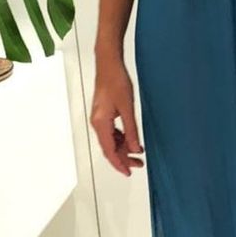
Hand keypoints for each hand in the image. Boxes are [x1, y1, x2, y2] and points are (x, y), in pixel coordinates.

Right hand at [90, 55, 144, 177]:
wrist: (109, 64)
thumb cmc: (116, 81)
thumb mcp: (128, 108)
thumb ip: (131, 130)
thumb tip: (135, 149)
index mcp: (101, 124)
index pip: (109, 151)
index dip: (119, 164)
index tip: (129, 172)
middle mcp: (97, 123)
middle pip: (109, 148)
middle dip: (123, 158)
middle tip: (138, 163)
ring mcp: (99, 119)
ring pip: (110, 141)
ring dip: (123, 148)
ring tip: (138, 152)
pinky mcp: (103, 114)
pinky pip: (111, 132)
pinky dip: (121, 138)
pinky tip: (131, 139)